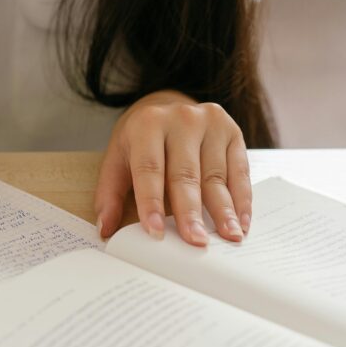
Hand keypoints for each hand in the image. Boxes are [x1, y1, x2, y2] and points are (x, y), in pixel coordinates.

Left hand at [95, 90, 250, 245]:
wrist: (168, 104)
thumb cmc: (141, 139)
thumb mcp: (118, 158)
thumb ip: (109, 193)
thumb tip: (104, 229)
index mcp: (147, 124)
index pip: (149, 168)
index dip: (150, 202)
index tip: (155, 232)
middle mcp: (181, 119)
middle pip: (185, 174)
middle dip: (190, 211)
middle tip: (195, 241)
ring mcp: (211, 123)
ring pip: (216, 175)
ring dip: (223, 210)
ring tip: (228, 237)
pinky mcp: (233, 132)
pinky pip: (240, 171)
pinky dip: (241, 199)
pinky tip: (241, 222)